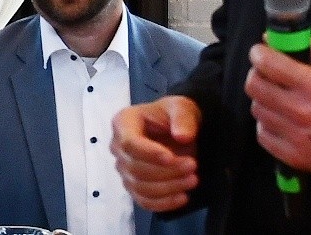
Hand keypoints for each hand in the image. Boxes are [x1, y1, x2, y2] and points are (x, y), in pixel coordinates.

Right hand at [112, 95, 201, 212]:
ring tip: (193, 179)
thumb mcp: (182, 108)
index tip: (172, 157)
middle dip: (166, 171)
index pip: (129, 144)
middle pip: (135, 168)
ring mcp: (124, 169)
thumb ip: (183, 119)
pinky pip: (144, 201)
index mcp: (123, 123)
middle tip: (193, 166)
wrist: (176, 129)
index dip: (150, 154)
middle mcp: (118, 147)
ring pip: (140, 187)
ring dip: (169, 188)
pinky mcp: (134, 186)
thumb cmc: (173, 115)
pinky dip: (163, 203)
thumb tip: (182, 136)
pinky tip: (183, 197)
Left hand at [245, 36, 310, 178]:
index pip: (267, 63)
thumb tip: (273, 38)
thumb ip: (306, 48)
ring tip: (278, 100)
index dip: (258, 54)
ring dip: (264, 101)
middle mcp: (301, 110)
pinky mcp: (293, 155)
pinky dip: (268, 125)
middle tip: (266, 76)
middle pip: (254, 86)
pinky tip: (281, 121)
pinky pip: (262, 134)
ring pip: (257, 109)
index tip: (259, 53)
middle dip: (257, 75)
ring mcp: (296, 134)